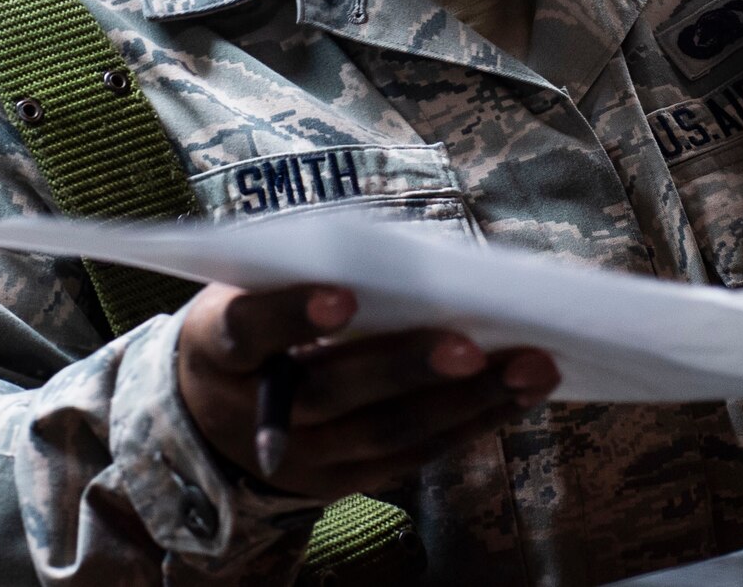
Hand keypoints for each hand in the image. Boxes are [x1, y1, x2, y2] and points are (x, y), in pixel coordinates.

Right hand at [176, 283, 556, 498]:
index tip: (344, 295)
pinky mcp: (338, 482)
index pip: (249, 330)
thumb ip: (312, 272)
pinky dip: (469, 423)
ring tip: (530, 368)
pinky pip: (410, 457)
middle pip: (331, 393)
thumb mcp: (257, 285)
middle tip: (472, 346)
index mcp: (219, 346)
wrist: (211, 411)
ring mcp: (298, 458)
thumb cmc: (258, 316)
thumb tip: (419, 261)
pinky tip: (517, 396)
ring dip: (466, 401)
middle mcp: (251, 414)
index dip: (292, 314)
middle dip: (407, 367)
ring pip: (384, 433)